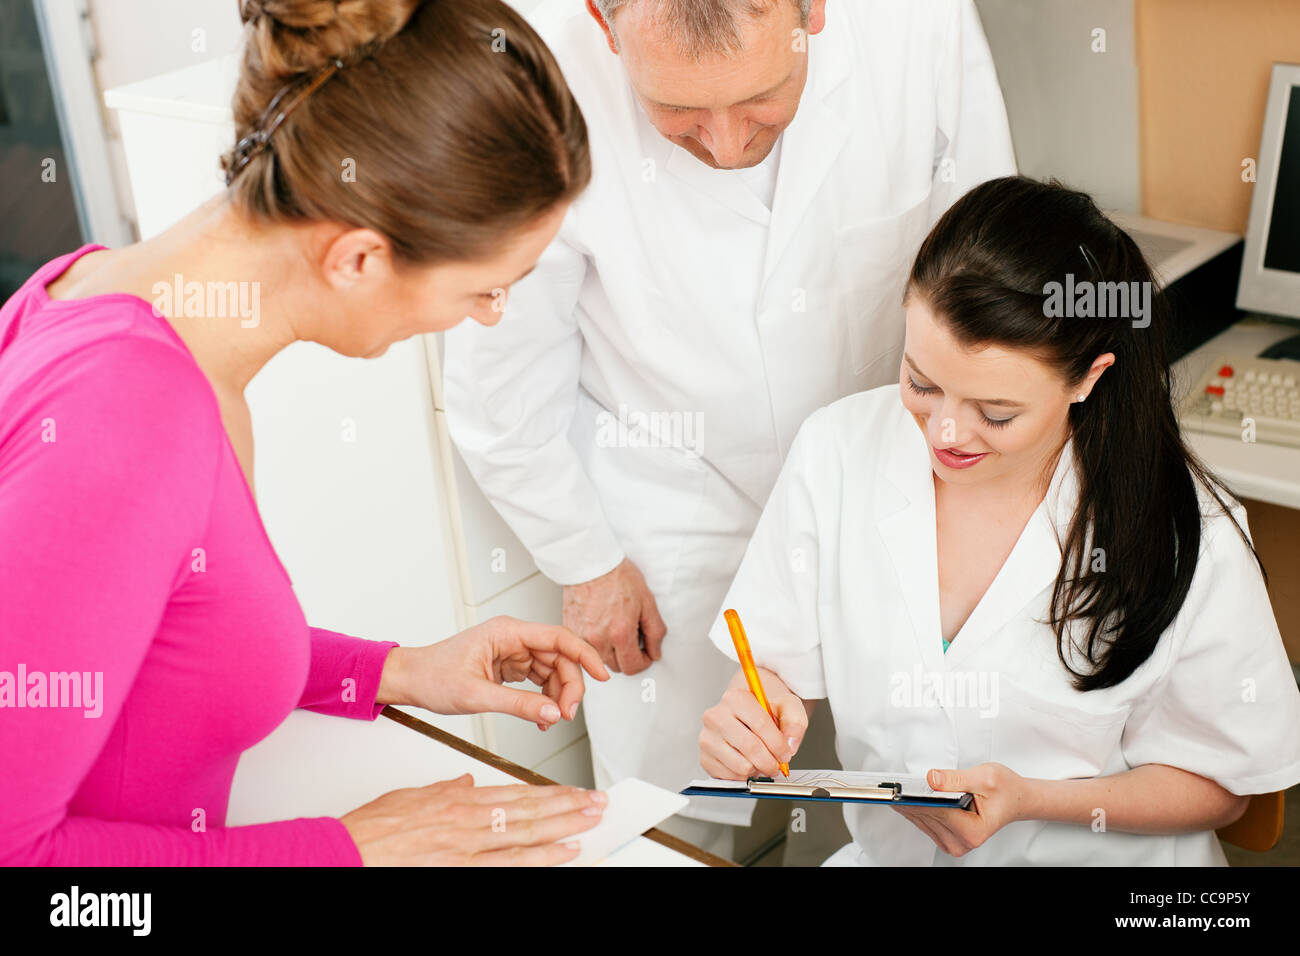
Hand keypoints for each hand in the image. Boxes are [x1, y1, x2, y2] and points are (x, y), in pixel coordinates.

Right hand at [339, 774, 606, 865]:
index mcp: (458, 801)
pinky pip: (510, 864)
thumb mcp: (410, 797)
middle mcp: (468, 822)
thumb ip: (443, 790)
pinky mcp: (460, 869)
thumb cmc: (371, 830)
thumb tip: (466, 782)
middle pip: (529, 811)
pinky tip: (565, 853)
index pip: (516, 793)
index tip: (574, 791)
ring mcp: (467, 848)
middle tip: (598, 802)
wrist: (344, 852)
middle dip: (568, 806)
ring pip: (527, 835)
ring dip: (565, 828)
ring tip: (592, 822)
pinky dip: (540, 858)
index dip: (550, 792)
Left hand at [381, 616, 608, 729]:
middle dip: (569, 686)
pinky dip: (544, 698)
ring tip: (551, 720)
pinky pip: (538, 679)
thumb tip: (552, 713)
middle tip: (566, 715)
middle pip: (560, 657)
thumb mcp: (476, 695)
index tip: (602, 675)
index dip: (584, 655)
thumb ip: (518, 704)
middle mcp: (513, 637)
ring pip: (552, 669)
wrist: (410, 680)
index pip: (558, 638)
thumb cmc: (433, 677)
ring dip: (558, 695)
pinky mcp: (509, 666)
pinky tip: (541, 716)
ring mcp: (512, 651)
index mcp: (507, 631)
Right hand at [562, 557, 666, 674]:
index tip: (645, 654)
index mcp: (620, 633)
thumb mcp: (647, 601)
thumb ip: (655, 631)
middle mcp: (599, 639)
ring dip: (611, 651)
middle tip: (632, 638)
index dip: (643, 662)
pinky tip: (601, 626)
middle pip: (616, 667)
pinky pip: (585, 646)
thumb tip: (655, 651)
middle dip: (628, 657)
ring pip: (599, 659)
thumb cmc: (616, 575)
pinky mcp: (570, 630)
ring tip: (615, 630)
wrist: (589, 562)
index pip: (633, 667)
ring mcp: (582, 636)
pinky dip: (595, 642)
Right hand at [699, 666, 806, 778]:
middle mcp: (716, 716)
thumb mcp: (786, 705)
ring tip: (761, 761)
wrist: (744, 714)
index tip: (786, 753)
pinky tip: (747, 763)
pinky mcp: (705, 758)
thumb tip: (790, 744)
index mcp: (735, 698)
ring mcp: (707, 738)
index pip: (761, 724)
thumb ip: (795, 721)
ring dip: (758, 769)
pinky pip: (730, 777)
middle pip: (751, 747)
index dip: (778, 744)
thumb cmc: (764, 709)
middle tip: (777, 764)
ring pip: (741, 765)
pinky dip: (744, 776)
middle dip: (771, 761)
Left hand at [891, 764, 1030, 856]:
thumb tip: (932, 779)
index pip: (936, 810)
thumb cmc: (1005, 789)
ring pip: (921, 820)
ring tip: (899, 788)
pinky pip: (924, 822)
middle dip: (910, 798)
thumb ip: (956, 779)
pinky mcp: (947, 838)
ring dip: (909, 803)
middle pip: (926, 815)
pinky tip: (908, 796)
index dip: (917, 796)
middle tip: (894, 783)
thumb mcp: (985, 776)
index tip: (899, 787)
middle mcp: (962, 842)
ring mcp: (954, 843)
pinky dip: (916, 808)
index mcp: (973, 830)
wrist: (1015, 799)